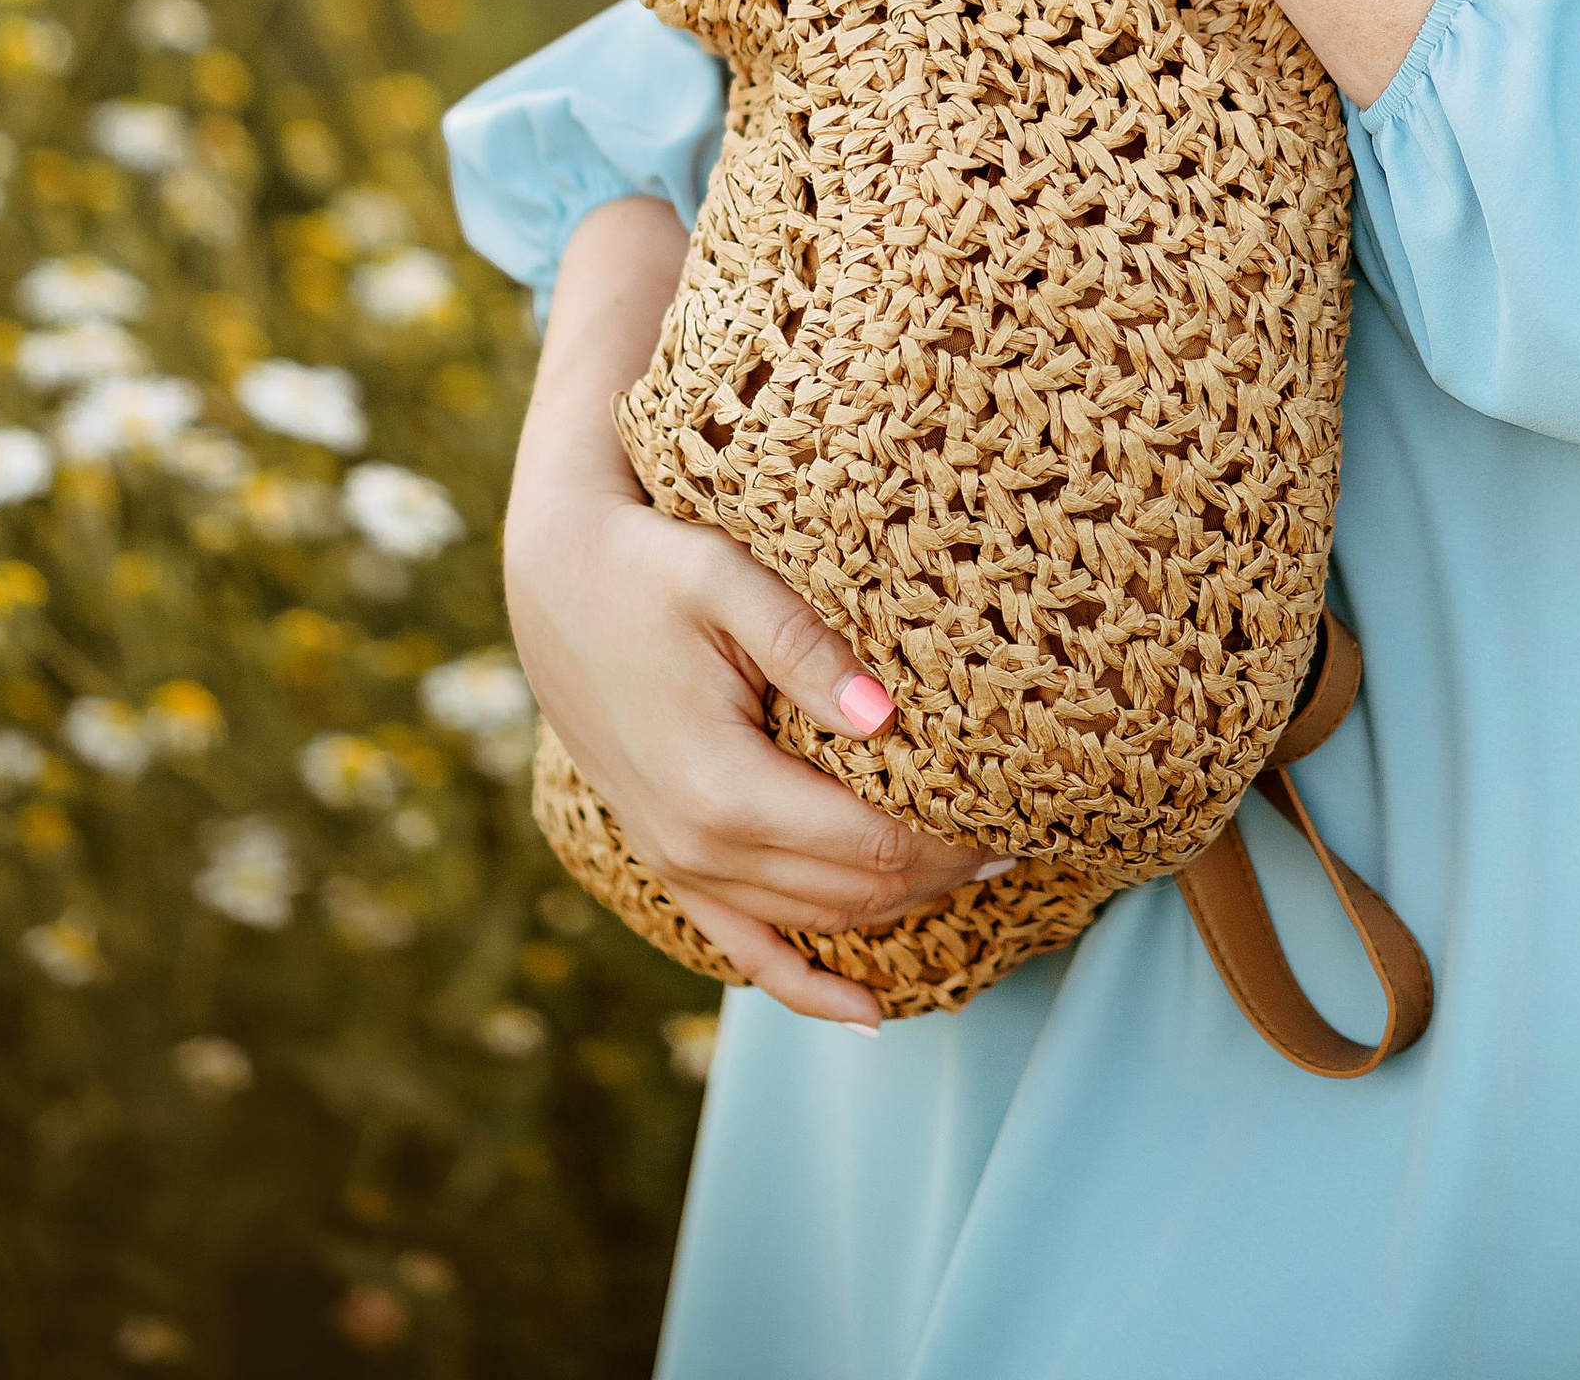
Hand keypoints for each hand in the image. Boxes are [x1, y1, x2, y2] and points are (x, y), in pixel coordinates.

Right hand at [507, 197, 1001, 1032]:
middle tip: (1024, 837)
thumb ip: (808, 650)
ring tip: (979, 879)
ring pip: (814, 923)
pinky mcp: (669, 863)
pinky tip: (866, 1012)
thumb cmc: (650, 567)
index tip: (1021, 815)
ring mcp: (678, 867)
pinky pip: (745, 950)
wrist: (555, 582)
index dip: (953, 846)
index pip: (871, 849)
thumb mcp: (727, 582)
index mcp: (723, 788)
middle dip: (944, 876)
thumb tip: (890, 720)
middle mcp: (699, 849)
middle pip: (855, 896)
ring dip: (898, 913)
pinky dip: (807, 987)